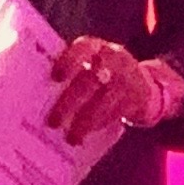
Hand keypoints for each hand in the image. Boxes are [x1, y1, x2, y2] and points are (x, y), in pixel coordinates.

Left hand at [48, 36, 173, 143]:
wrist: (143, 85)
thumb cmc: (103, 75)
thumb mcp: (91, 65)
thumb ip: (72, 73)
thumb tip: (39, 95)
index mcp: (96, 47)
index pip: (82, 48)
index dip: (69, 61)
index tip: (55, 78)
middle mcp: (113, 58)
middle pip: (90, 79)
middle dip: (69, 102)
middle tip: (53, 122)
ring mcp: (127, 77)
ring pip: (103, 101)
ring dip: (85, 121)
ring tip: (71, 137)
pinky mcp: (136, 97)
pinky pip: (115, 112)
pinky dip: (99, 124)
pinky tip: (87, 135)